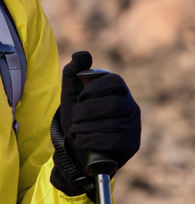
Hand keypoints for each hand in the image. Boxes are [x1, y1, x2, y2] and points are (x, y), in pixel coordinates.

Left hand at [52, 51, 140, 195]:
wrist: (76, 150)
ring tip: (76, 130)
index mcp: (119, 91)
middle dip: (86, 111)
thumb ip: (72, 72)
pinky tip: (81, 141)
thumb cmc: (76, 118)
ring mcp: (134, 127)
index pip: (115, 81)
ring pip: (111, 124)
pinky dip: (89, 140)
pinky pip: (112, 141)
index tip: (80, 98)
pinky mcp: (131, 145)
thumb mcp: (70, 94)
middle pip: (113, 104)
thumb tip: (82, 53)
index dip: (94, 89)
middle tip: (75, 116)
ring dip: (84, 127)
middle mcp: (131, 107)